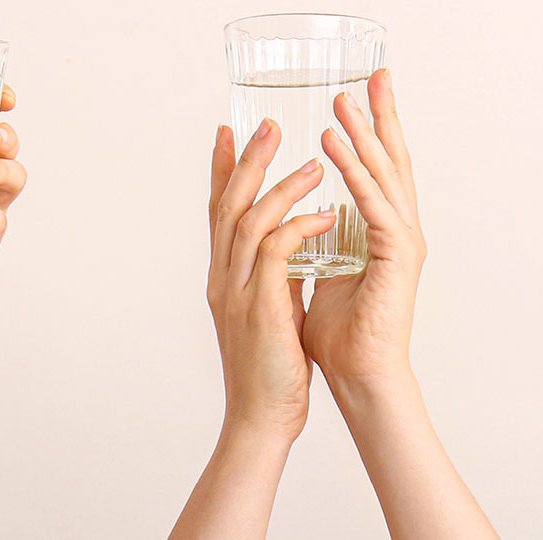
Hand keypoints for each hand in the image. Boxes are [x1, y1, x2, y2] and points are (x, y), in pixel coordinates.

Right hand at [206, 121, 336, 436]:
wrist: (261, 419)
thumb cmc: (270, 371)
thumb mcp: (268, 313)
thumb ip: (272, 280)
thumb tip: (289, 255)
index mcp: (224, 277)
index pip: (218, 212)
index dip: (222, 170)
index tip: (230, 131)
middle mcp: (223, 278)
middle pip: (227, 204)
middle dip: (248, 160)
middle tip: (268, 123)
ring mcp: (236, 292)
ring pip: (249, 220)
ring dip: (280, 187)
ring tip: (312, 162)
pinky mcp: (260, 308)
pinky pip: (277, 253)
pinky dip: (299, 228)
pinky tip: (324, 216)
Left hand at [301, 69, 426, 381]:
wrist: (358, 376)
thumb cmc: (341, 335)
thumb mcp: (324, 272)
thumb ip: (320, 242)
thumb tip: (303, 218)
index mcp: (383, 231)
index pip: (379, 168)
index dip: (372, 129)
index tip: (363, 90)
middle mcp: (399, 229)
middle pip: (392, 159)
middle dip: (382, 115)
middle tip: (374, 72)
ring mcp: (403, 241)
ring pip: (383, 175)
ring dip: (363, 134)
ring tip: (344, 98)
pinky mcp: (397, 257)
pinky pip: (372, 204)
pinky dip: (354, 173)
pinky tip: (335, 145)